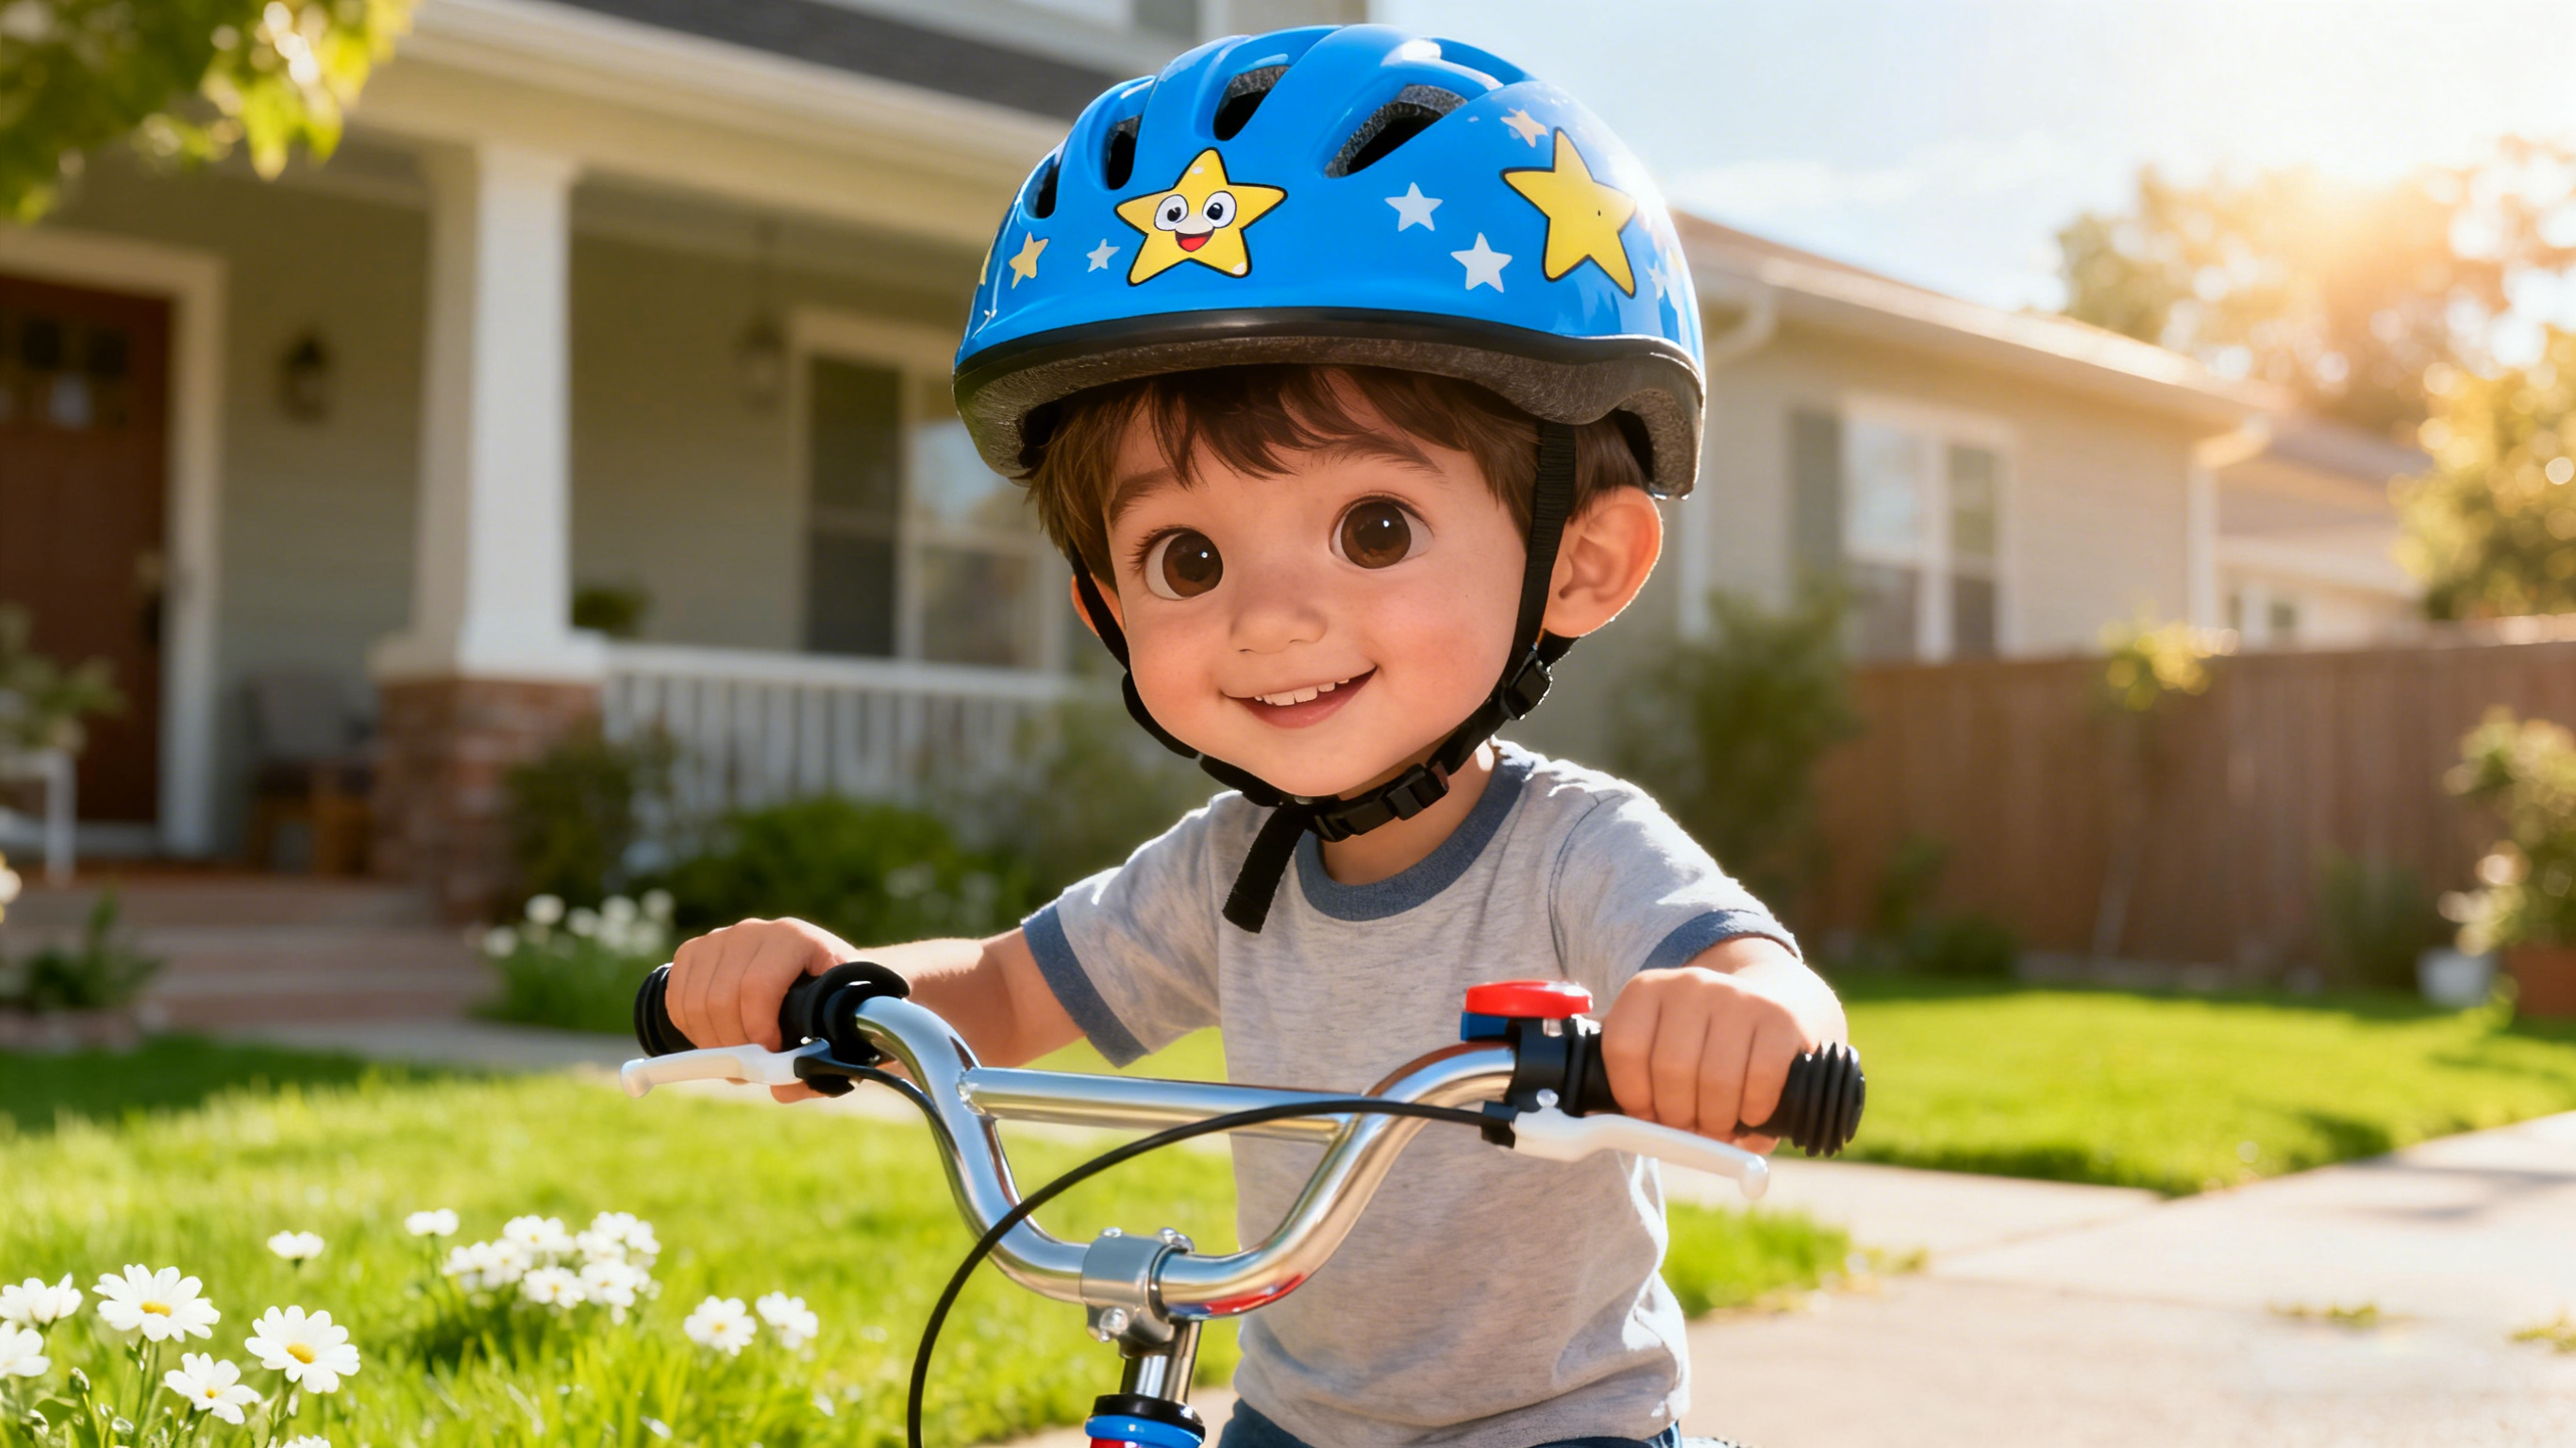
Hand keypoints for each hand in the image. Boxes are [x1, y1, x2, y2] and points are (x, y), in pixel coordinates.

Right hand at [667, 917, 860, 1102]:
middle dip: (732, 1044)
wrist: (815, 967)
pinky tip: (714, 1040)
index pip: (758, 985)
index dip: (758, 1027)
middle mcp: (752, 932)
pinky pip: (676, 999)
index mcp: (794, 939)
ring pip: (694, 1001)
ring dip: (710, 1043)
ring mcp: (719, 939)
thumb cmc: (829, 997)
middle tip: (749, 1067)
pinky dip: (690, 1030)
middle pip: (721, 998)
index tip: (770, 1052)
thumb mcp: (837, 1022)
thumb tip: (781, 1088)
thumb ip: (818, 1061)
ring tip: (734, 1059)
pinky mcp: (694, 952)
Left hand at [1597, 937, 1845, 1150]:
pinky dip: (1753, 1110)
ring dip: (1716, 1120)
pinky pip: (1761, 1079)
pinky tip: (1750, 1112)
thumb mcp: (1662, 1038)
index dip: (1633, 1095)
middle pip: (1670, 1069)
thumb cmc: (1707, 1037)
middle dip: (1678, 1116)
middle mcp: (1690, 985)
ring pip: (1716, 1079)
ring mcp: (1737, 998)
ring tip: (1718, 1125)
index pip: (1623, 1048)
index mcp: (1647, 989)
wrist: (1778, 998)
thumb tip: (1597, 1120)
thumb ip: (1631, 1072)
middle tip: (1689, 1128)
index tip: (1647, 1115)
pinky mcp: (1780, 1018)